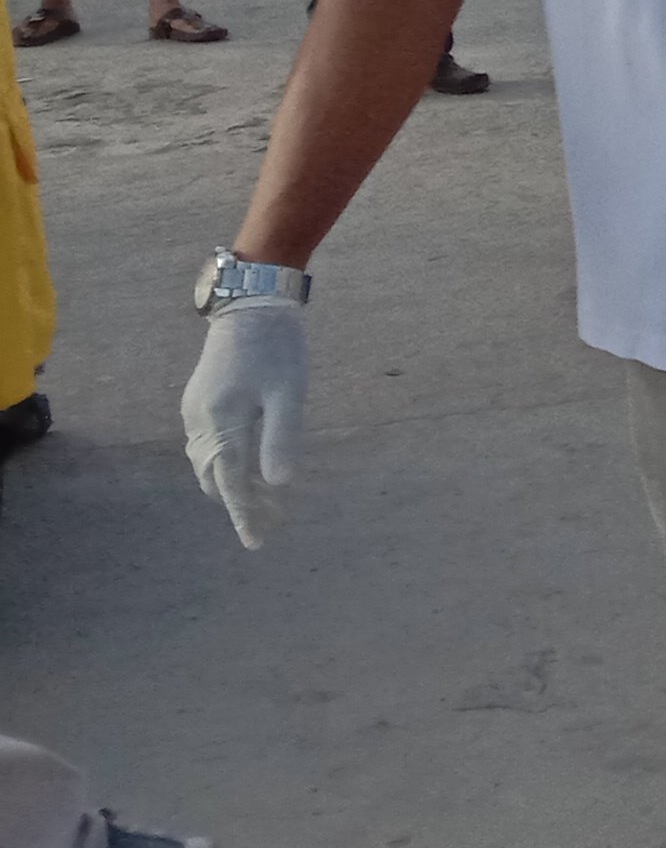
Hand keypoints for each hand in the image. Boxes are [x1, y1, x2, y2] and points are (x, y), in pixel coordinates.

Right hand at [181, 299, 306, 549]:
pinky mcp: (201, 401)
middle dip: (240, 502)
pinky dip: (226, 463)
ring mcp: (196, 411)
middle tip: (269, 524)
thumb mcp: (289, 393)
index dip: (244, 513)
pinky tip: (249, 467)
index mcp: (220, 422)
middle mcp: (199, 421)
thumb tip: (279, 484)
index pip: (230, 481)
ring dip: (232, 484)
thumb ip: (281, 437)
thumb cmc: (277, 348)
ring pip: (209, 463)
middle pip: (216, 477)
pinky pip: (209, 445)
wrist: (251, 305)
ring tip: (264, 502)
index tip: (256, 541)